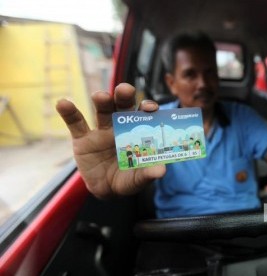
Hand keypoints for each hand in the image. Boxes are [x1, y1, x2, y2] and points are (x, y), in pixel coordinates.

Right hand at [56, 83, 165, 197]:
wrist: (105, 191)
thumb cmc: (128, 180)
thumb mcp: (138, 179)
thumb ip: (148, 173)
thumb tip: (161, 171)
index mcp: (138, 132)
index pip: (144, 115)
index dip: (147, 108)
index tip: (150, 107)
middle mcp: (121, 126)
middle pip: (123, 106)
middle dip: (124, 96)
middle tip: (125, 90)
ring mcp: (101, 131)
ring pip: (102, 111)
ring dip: (102, 100)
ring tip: (100, 96)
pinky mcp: (82, 139)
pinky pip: (75, 123)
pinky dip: (69, 112)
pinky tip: (63, 103)